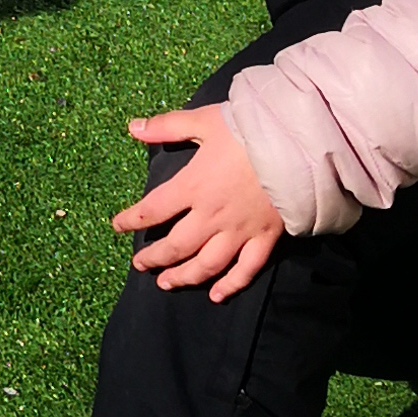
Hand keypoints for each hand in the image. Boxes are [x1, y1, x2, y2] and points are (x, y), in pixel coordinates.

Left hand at [115, 107, 287, 301]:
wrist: (300, 144)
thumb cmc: (251, 129)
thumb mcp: (204, 120)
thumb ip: (168, 126)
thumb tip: (133, 128)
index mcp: (193, 186)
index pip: (153, 209)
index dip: (132, 219)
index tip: (117, 226)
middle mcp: (212, 215)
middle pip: (176, 245)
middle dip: (154, 257)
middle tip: (140, 265)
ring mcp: (239, 230)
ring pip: (206, 264)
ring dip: (184, 276)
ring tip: (166, 283)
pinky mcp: (265, 238)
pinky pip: (246, 269)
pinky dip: (231, 285)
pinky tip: (217, 295)